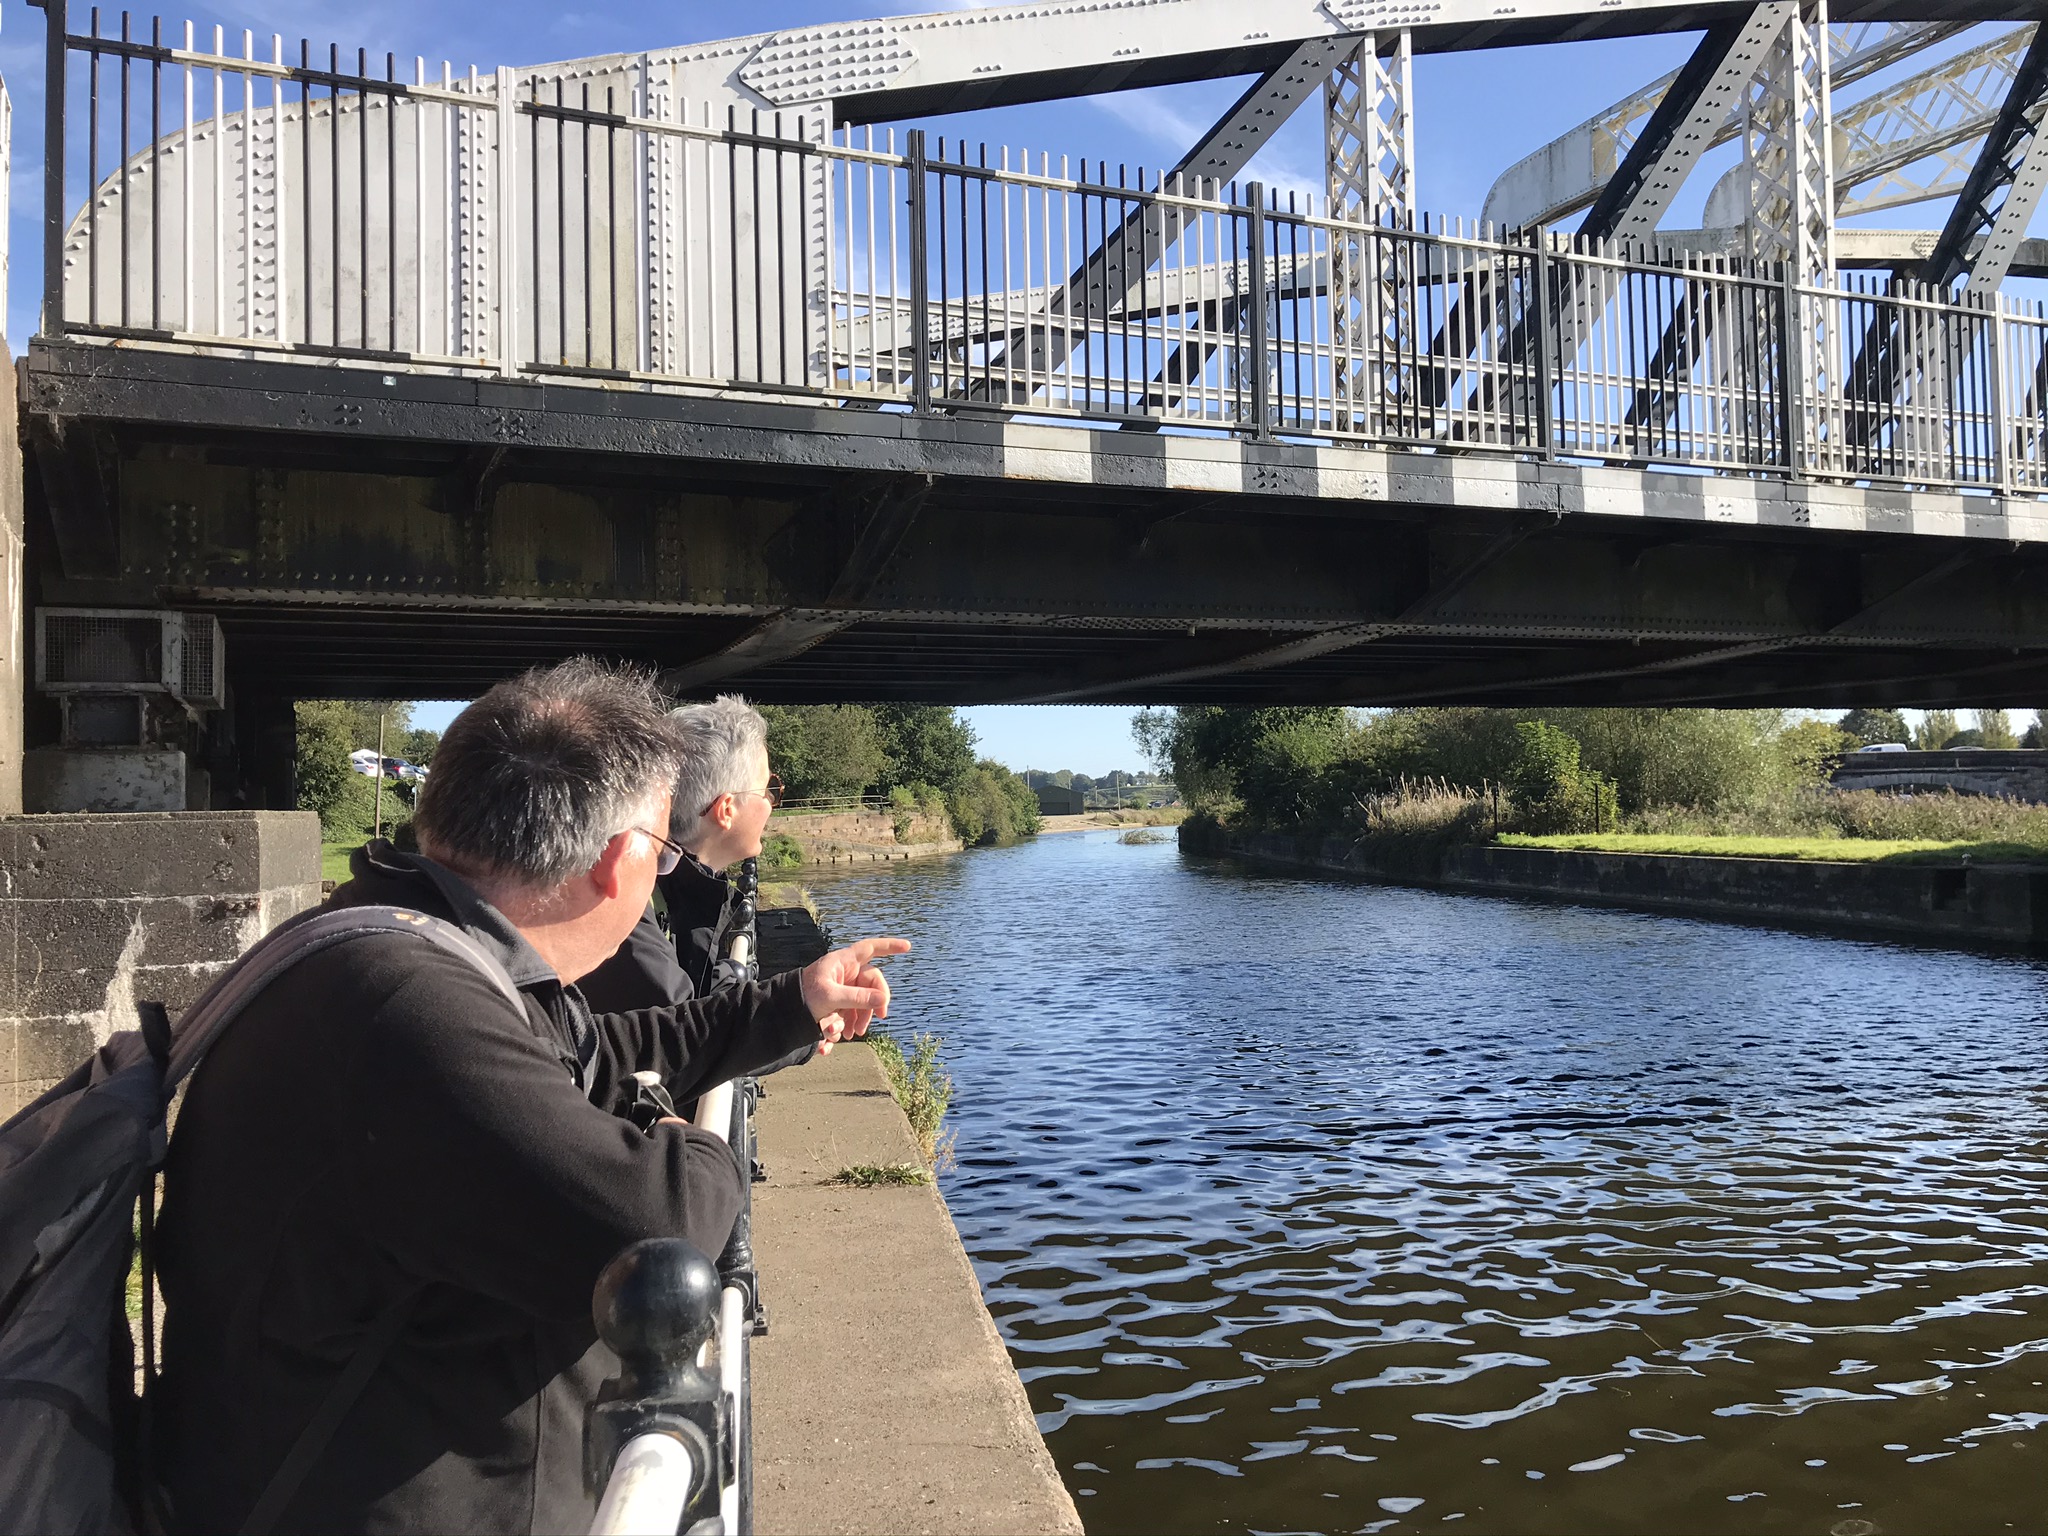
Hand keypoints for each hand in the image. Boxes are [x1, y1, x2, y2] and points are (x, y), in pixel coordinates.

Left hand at [799, 936, 910, 1052]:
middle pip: (872, 984)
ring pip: (863, 1002)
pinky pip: (852, 1014)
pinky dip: (849, 1025)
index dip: (889, 946)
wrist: (782, 1015)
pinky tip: (839, 1037)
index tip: (907, 947)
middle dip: (874, 1003)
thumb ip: (857, 998)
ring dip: (861, 1019)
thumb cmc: (802, 997)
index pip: (870, 948)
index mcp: (843, 962)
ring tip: (852, 1034)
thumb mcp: (830, 997)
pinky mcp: (838, 1005)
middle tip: (879, 1018)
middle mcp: (845, 973)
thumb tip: (883, 999)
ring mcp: (843, 989)